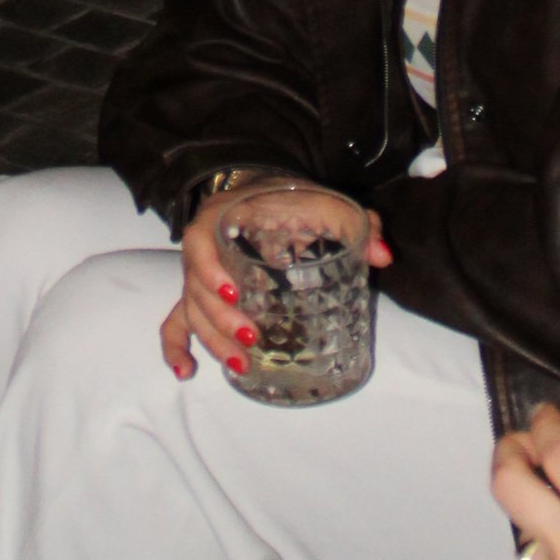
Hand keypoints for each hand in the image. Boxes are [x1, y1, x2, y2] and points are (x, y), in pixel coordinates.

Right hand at [159, 177, 390, 381]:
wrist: (265, 188)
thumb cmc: (293, 197)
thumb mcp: (326, 201)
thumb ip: (358, 223)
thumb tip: (384, 256)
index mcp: (223, 216)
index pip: (198, 243)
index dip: (209, 272)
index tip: (236, 296)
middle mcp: (203, 247)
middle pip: (193, 288)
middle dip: (220, 320)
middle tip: (253, 337)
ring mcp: (199, 274)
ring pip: (189, 311)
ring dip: (211, 340)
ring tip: (241, 363)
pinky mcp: (202, 294)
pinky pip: (175, 321)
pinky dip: (175, 348)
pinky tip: (187, 372)